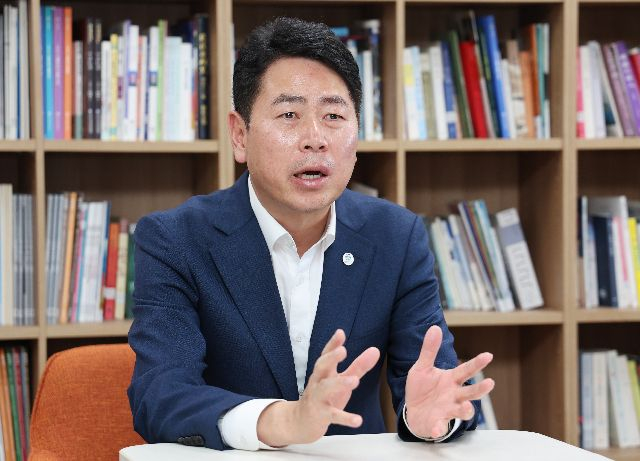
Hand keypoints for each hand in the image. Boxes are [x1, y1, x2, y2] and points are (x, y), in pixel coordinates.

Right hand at [257, 329, 379, 446]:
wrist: (300, 422)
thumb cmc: (325, 397)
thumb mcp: (341, 380)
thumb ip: (358, 366)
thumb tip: (375, 350)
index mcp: (324, 372)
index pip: (326, 354)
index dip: (333, 344)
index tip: (340, 332)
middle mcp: (318, 382)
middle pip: (321, 366)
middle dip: (331, 358)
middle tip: (343, 350)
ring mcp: (318, 398)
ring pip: (325, 389)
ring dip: (339, 383)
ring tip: (354, 381)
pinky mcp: (321, 415)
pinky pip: (333, 416)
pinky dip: (345, 418)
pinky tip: (358, 420)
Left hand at [404, 325, 493, 438]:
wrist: (412, 411)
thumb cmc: (422, 388)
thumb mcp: (422, 367)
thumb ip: (429, 350)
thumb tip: (434, 327)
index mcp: (451, 380)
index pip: (466, 370)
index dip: (477, 363)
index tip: (488, 355)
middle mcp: (453, 395)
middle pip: (470, 392)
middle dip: (480, 389)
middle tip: (490, 383)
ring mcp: (447, 410)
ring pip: (462, 412)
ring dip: (465, 410)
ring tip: (467, 406)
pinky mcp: (437, 423)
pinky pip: (440, 428)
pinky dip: (439, 429)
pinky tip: (436, 429)